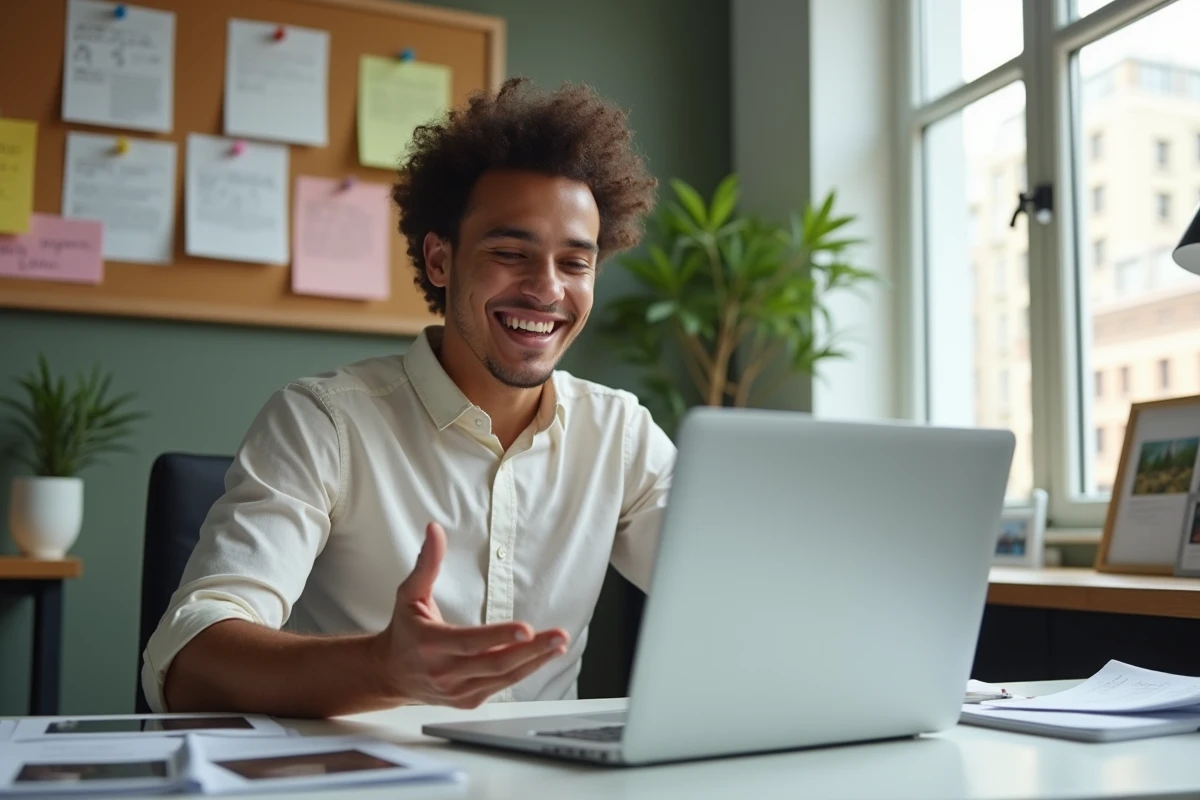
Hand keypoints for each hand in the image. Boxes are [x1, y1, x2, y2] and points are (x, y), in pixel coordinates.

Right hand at [372, 522, 568, 708]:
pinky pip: (501, 686)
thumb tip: (435, 531)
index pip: (469, 642)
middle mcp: (443, 672)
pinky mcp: (467, 701)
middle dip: (531, 650)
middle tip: (558, 636)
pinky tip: (542, 657)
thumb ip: (426, 563)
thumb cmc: (404, 629)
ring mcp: (456, 691)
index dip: (499, 637)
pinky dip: (524, 671)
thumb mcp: (409, 594)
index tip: (526, 629)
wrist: (390, 673)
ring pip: (502, 678)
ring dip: (535, 662)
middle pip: (494, 663)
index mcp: (429, 644)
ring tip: (558, 645)